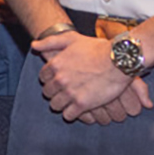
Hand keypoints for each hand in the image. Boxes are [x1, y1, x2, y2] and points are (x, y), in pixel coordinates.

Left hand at [33, 29, 147, 123]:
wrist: (119, 60)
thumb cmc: (97, 48)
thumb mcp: (72, 39)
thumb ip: (50, 42)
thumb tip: (34, 44)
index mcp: (55, 65)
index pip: (43, 78)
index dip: (50, 80)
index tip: (59, 80)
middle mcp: (60, 80)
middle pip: (48, 93)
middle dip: (55, 92)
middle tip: (65, 91)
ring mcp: (70, 93)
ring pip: (55, 106)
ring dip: (62, 104)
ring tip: (71, 101)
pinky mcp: (82, 105)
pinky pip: (68, 115)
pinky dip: (72, 113)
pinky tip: (78, 109)